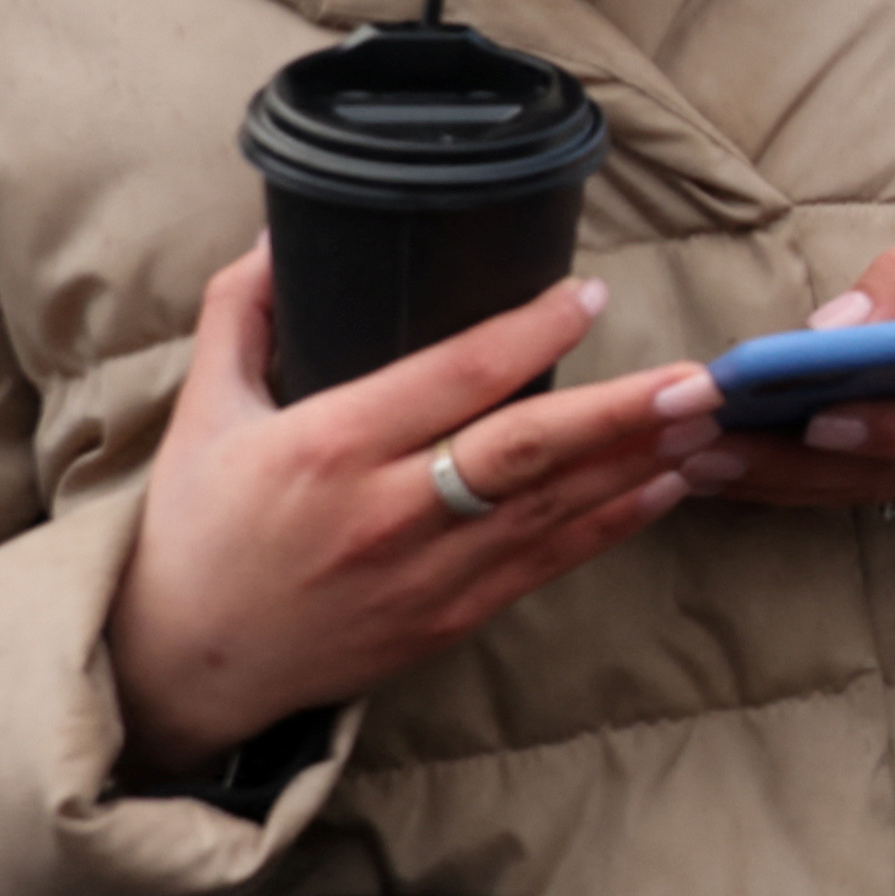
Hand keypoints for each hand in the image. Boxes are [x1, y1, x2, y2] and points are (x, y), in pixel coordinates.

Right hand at [108, 248, 719, 782]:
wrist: (183, 664)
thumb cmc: (196, 525)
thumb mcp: (203, 407)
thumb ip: (243, 312)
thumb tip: (286, 231)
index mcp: (328, 446)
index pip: (453, 379)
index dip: (530, 335)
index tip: (589, 295)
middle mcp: (387, 512)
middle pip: (526, 451)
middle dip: (623, 411)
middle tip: (700, 377)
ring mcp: (427, 573)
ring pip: (556, 509)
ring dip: (641, 461)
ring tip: (711, 418)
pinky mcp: (451, 619)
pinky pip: (551, 563)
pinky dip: (617, 523)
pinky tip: (671, 483)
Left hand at [691, 218, 894, 507]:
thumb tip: (833, 326)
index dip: (889, 424)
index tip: (815, 415)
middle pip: (890, 466)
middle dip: (791, 461)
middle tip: (704, 444)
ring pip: (863, 489)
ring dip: (773, 481)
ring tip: (690, 458)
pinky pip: (857, 492)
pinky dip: (787, 485)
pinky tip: (722, 470)